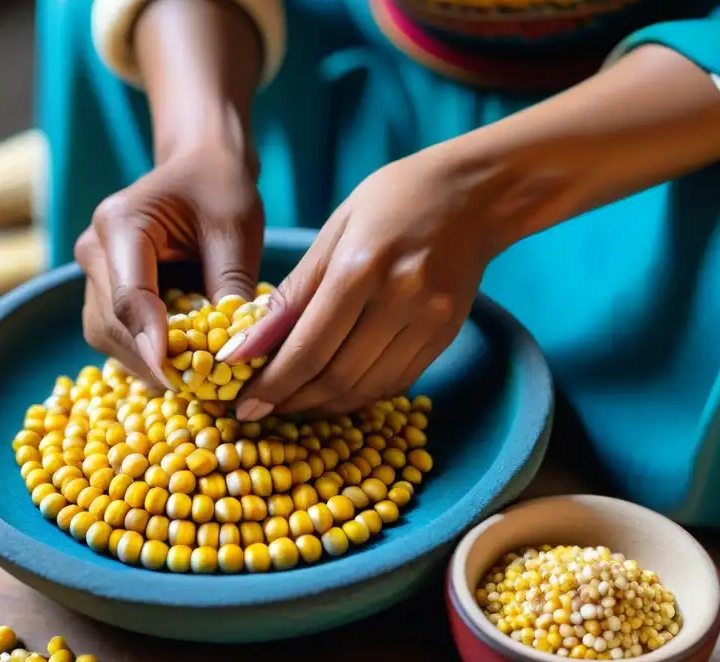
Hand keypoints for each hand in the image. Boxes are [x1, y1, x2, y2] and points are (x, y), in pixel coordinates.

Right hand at [76, 144, 263, 386]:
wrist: (200, 166)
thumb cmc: (220, 188)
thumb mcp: (236, 228)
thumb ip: (231, 285)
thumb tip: (234, 352)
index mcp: (119, 222)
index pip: (128, 295)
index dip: (150, 341)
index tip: (175, 377)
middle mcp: (94, 248)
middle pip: (111, 323)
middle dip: (151, 360)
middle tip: (197, 391)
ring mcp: (93, 272)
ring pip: (107, 335)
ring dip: (146, 362)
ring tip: (193, 381)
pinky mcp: (104, 290)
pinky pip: (116, 333)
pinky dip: (145, 353)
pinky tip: (181, 365)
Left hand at [224, 148, 502, 418]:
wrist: (474, 193)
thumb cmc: (392, 201)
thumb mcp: (332, 232)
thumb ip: (292, 293)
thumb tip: (246, 345)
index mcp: (361, 267)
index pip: (308, 346)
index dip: (273, 384)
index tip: (244, 405)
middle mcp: (399, 299)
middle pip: (336, 376)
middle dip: (292, 401)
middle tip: (261, 409)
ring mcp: (428, 322)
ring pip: (365, 389)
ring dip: (323, 406)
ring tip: (292, 403)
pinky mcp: (444, 336)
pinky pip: (394, 384)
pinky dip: (359, 396)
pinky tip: (334, 391)